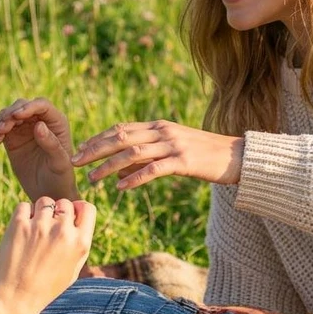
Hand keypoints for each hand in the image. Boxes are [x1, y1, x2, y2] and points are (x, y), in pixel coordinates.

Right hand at [0, 98, 78, 201]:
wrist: (48, 192)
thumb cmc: (60, 177)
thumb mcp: (59, 162)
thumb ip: (51, 144)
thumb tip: (39, 125)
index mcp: (57, 122)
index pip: (41, 105)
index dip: (28, 107)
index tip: (15, 116)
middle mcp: (41, 120)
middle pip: (21, 107)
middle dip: (9, 115)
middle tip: (0, 130)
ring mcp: (25, 128)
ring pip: (7, 115)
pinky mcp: (12, 137)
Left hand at [0, 197, 96, 313]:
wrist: (14, 300)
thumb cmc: (44, 289)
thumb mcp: (72, 271)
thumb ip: (78, 245)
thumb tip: (78, 220)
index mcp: (81, 243)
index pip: (88, 208)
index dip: (78, 210)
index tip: (69, 218)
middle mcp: (63, 232)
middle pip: (65, 203)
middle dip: (57, 212)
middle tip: (46, 230)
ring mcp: (41, 226)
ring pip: (45, 202)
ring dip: (40, 212)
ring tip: (33, 230)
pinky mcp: (19, 225)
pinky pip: (24, 206)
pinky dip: (22, 215)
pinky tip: (20, 231)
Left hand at [72, 120, 244, 189]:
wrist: (238, 156)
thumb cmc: (205, 157)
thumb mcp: (174, 151)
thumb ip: (148, 155)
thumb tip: (120, 167)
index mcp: (159, 126)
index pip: (120, 129)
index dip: (97, 139)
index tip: (78, 150)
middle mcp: (163, 131)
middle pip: (120, 137)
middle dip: (94, 150)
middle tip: (74, 162)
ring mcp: (173, 145)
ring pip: (132, 153)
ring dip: (108, 166)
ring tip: (92, 179)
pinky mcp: (184, 161)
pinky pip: (153, 169)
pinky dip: (134, 178)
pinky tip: (120, 187)